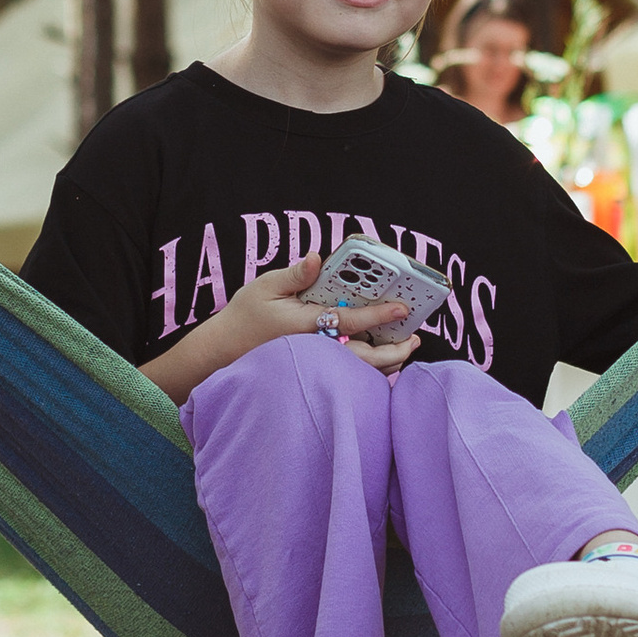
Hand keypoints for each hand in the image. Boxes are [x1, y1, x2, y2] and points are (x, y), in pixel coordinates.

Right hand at [141, 249, 421, 399]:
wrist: (222, 352)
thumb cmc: (245, 317)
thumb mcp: (265, 287)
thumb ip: (295, 274)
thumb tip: (315, 256)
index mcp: (307, 325)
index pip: (352, 320)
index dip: (380, 314)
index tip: (403, 308)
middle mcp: (316, 350)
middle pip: (366, 357)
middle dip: (395, 349)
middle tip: (414, 337)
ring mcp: (316, 367)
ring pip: (360, 373)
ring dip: (386, 364)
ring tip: (404, 351)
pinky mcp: (314, 375)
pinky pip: (348, 380)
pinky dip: (368, 375)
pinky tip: (380, 367)